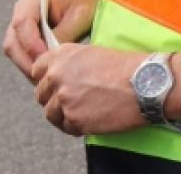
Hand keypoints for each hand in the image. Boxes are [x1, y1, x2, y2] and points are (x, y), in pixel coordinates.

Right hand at [3, 0, 101, 79]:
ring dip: (26, 65)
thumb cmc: (86, 3)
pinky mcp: (25, 34)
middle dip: (26, 61)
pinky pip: (20, 52)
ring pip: (13, 48)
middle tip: (43, 77)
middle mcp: (23, 8)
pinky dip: (30, 64)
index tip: (44, 60)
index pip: (22, 22)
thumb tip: (48, 57)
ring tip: (44, 79)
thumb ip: (61, 36)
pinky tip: (45, 73)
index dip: (30, 44)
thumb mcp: (78, 18)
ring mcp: (22, 22)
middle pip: (13, 39)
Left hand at [32, 44, 148, 135]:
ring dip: (63, 115)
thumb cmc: (124, 67)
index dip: (46, 80)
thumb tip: (59, 76)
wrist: (144, 83)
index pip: (36, 70)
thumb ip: (69, 63)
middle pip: (41, 94)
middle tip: (70, 102)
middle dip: (53, 99)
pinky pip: (66, 127)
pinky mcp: (74, 119)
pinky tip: (90, 120)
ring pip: (50, 113)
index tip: (55, 86)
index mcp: (60, 56)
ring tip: (81, 113)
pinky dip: (76, 127)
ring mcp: (64, 99)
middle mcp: (57, 76)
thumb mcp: (90, 53)